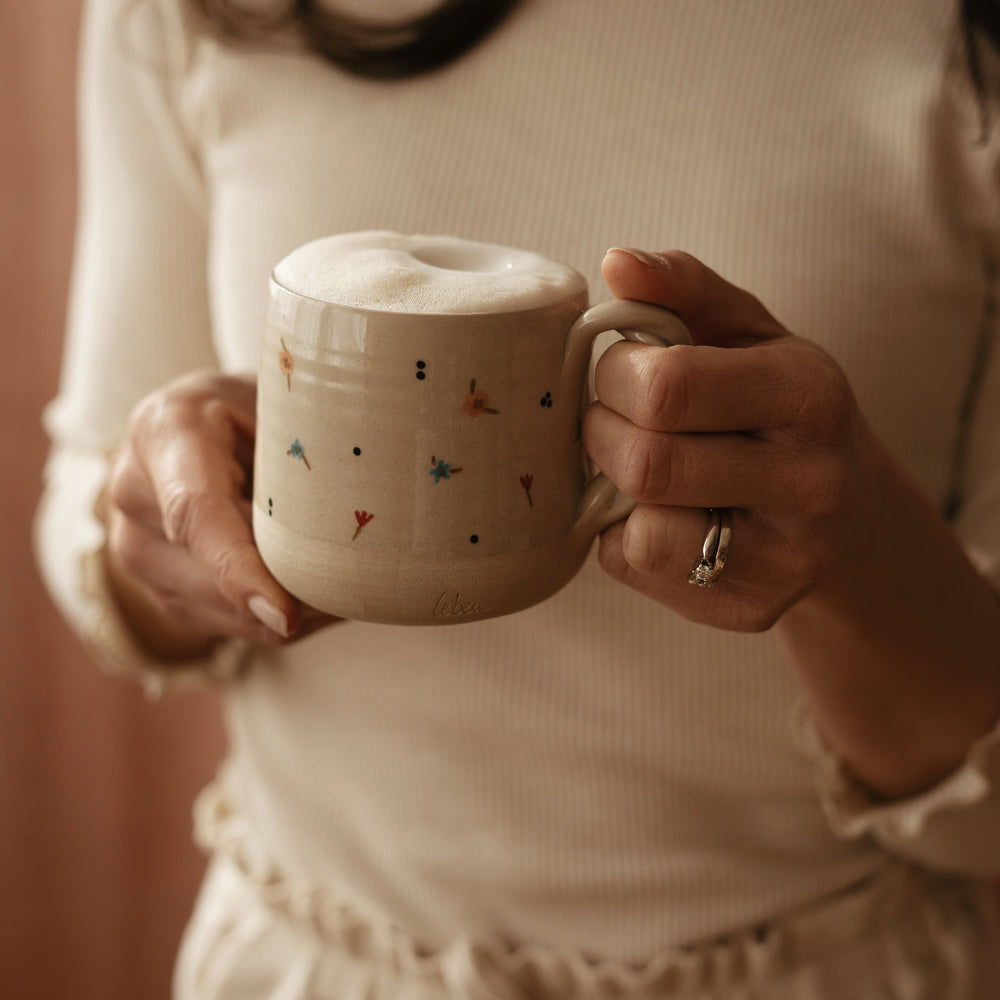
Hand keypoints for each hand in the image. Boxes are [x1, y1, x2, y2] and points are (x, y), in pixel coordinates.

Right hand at [104, 369, 338, 657]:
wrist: (207, 420)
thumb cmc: (259, 403)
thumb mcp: (286, 400)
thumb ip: (306, 444)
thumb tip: (366, 504)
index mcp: (164, 433)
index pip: (195, 514)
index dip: (239, 570)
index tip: (286, 614)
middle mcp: (135, 498)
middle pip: (212, 578)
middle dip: (291, 597)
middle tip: (364, 591)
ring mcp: (142, 551)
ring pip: (228, 614)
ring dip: (294, 614)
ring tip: (351, 583)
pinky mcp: (167, 590)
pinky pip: (236, 626)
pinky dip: (287, 618)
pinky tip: (324, 593)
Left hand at [583, 248, 883, 631]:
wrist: (846, 506)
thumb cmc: (776, 405)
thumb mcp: (747, 331)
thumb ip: (683, 288)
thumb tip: (617, 264)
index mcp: (808, 395)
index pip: (666, 387)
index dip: (615, 376)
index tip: (624, 370)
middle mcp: (811, 483)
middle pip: (646, 464)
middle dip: (602, 434)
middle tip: (614, 420)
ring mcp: (786, 559)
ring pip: (642, 534)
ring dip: (611, 492)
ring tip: (637, 466)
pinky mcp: (751, 609)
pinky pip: (638, 569)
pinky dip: (622, 536)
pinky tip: (659, 511)